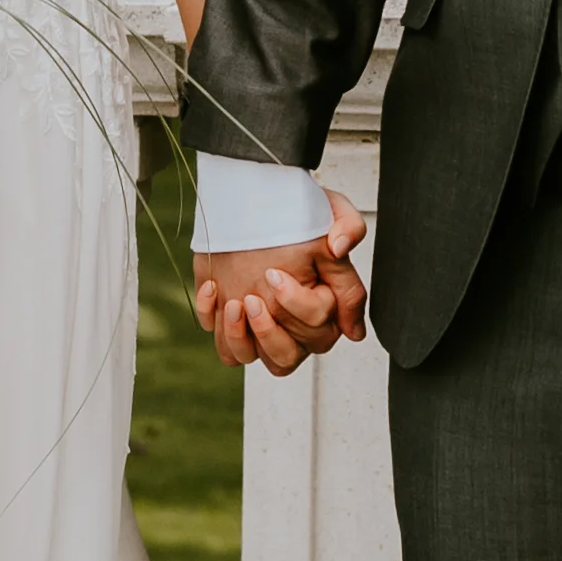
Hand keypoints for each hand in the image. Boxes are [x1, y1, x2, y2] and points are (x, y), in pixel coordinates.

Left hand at [194, 198, 371, 373]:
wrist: (254, 201)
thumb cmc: (296, 212)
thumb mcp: (331, 211)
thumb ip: (349, 227)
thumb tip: (342, 248)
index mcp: (325, 308)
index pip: (318, 331)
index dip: (296, 305)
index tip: (275, 275)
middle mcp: (295, 325)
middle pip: (286, 357)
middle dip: (267, 330)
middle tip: (253, 297)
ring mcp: (261, 327)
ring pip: (251, 358)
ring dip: (238, 336)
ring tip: (233, 304)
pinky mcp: (231, 321)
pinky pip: (221, 344)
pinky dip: (212, 320)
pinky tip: (213, 288)